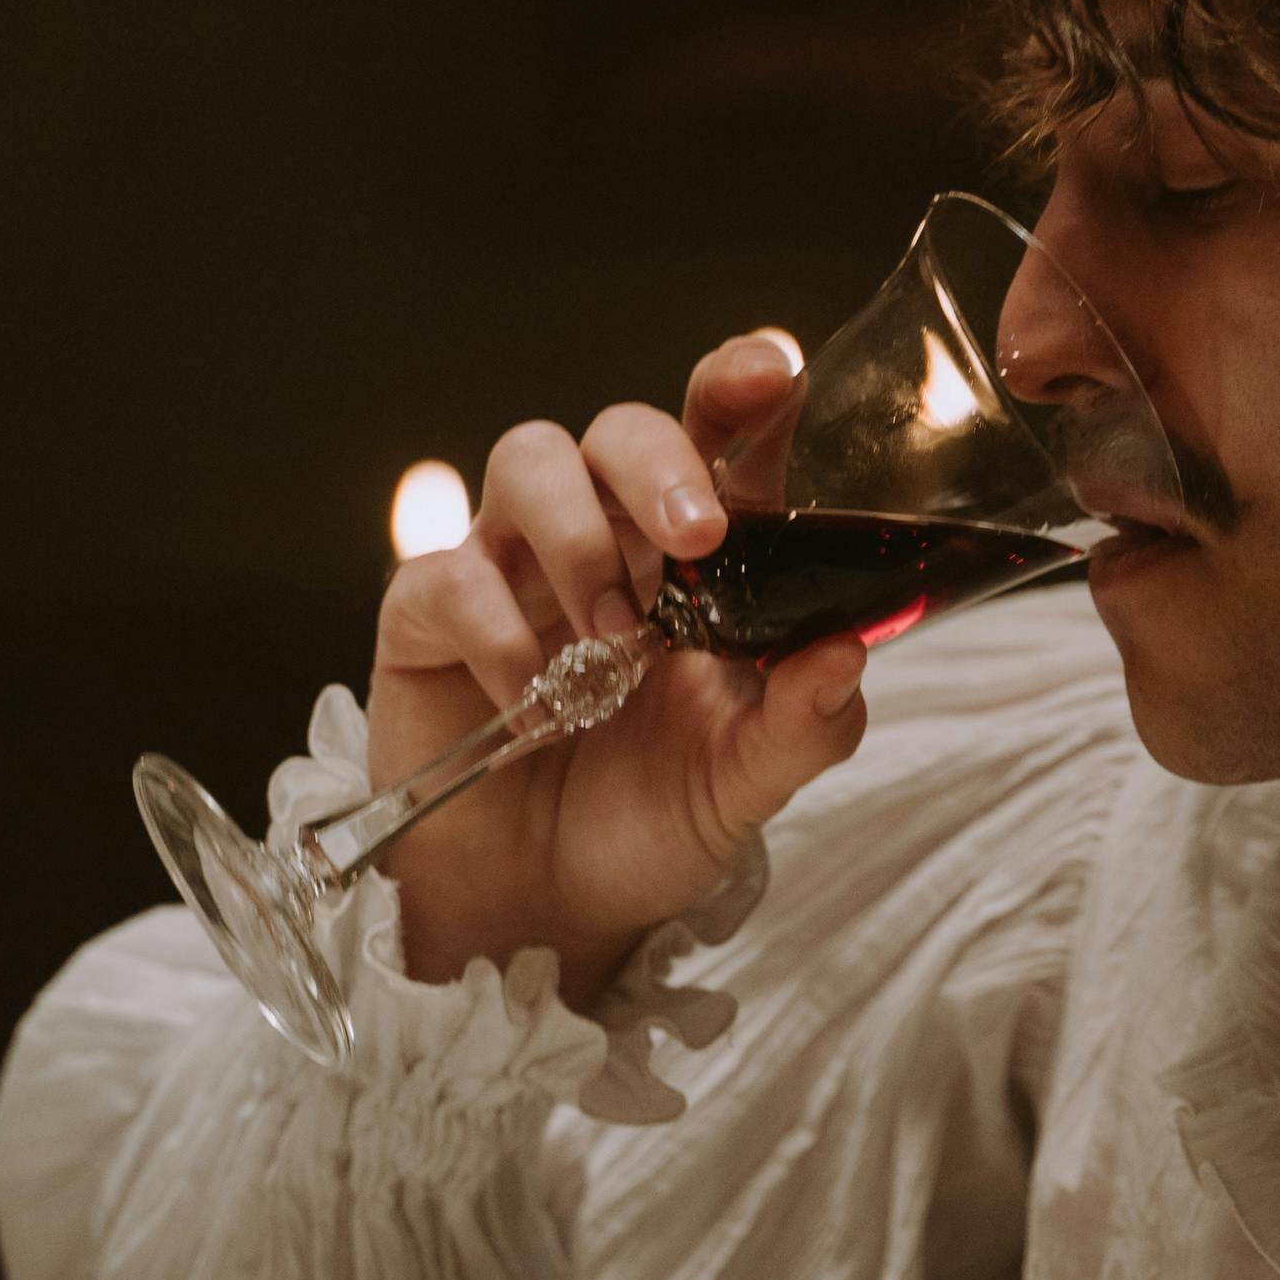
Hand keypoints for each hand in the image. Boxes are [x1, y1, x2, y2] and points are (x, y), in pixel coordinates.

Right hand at [368, 335, 868, 1000]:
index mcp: (696, 557)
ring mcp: (511, 564)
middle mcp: (604, 537)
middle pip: (620, 427)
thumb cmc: (649, 821)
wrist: (539, 910)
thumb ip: (803, 723)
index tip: (772, 369)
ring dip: (576, 536)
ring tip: (610, 639)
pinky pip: (450, 572)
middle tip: (697, 539)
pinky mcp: (429, 612)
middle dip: (659, 463)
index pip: (723, 436)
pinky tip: (531, 702)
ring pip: (528, 458)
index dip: (743, 385)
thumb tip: (849, 649)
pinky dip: (498, 631)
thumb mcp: (744, 786)